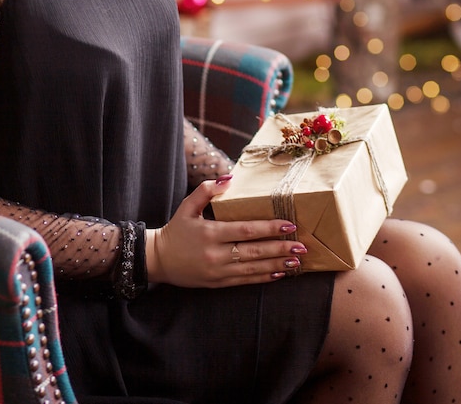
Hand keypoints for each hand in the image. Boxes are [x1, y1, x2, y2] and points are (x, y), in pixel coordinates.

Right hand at [145, 175, 307, 287]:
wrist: (159, 260)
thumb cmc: (175, 230)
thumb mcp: (186, 207)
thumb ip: (206, 190)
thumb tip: (229, 178)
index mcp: (210, 233)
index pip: (245, 230)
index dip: (269, 228)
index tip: (289, 225)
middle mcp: (216, 254)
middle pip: (254, 251)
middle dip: (280, 248)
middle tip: (301, 246)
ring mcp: (218, 271)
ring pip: (253, 268)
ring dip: (277, 264)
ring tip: (297, 261)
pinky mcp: (218, 283)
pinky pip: (245, 281)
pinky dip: (264, 277)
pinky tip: (280, 273)